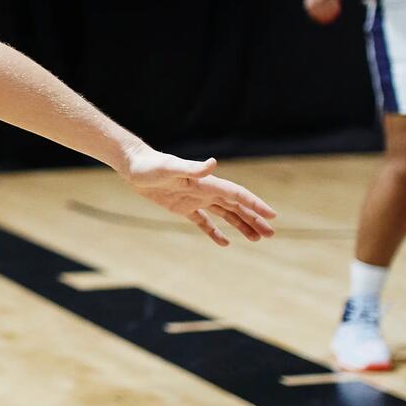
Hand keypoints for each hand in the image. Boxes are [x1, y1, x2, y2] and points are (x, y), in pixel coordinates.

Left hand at [121, 148, 277, 246]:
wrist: (134, 166)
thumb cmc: (151, 165)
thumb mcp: (170, 167)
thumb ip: (192, 168)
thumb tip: (213, 163)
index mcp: (206, 183)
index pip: (237, 194)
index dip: (254, 204)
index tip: (272, 215)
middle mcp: (205, 191)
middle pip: (236, 207)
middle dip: (254, 219)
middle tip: (271, 234)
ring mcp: (195, 199)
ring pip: (225, 214)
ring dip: (241, 225)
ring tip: (257, 239)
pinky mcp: (183, 207)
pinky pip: (203, 222)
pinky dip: (214, 232)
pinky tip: (225, 243)